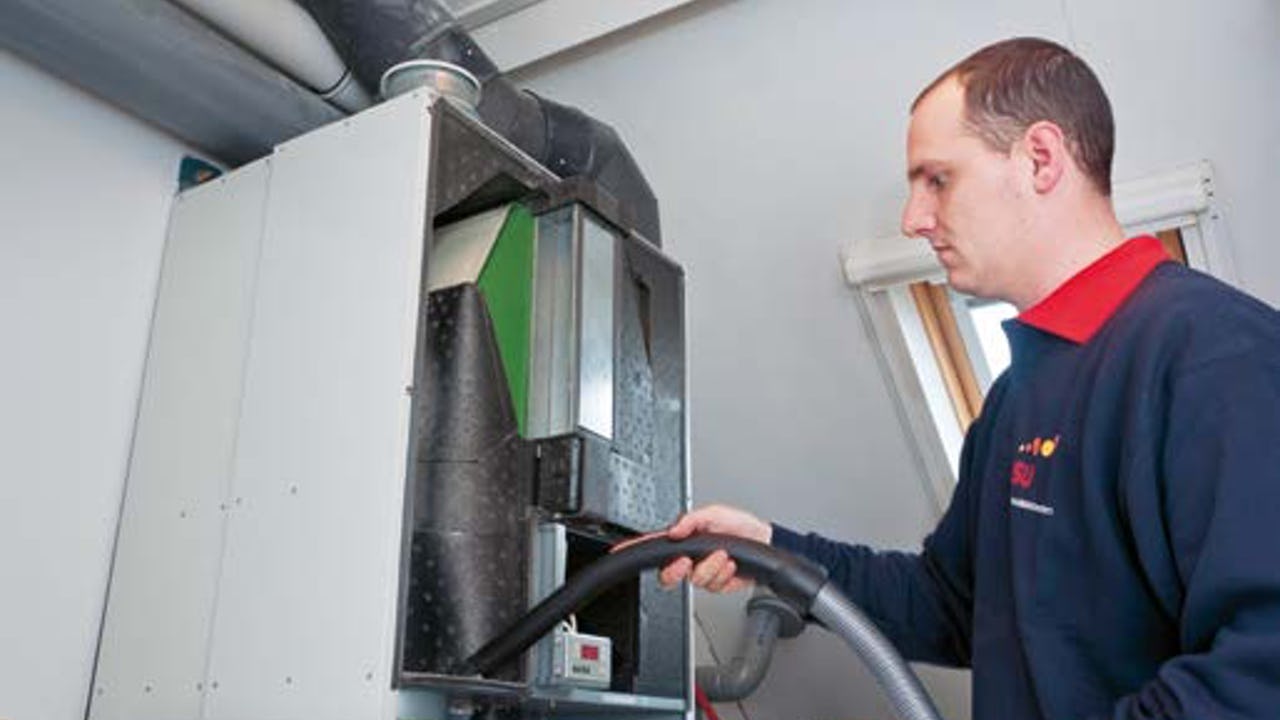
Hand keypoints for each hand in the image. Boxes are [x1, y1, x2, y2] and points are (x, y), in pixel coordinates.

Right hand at [613, 504, 771, 593]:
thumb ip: (692, 520)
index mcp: (684, 539)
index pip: (654, 544)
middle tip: (687, 561)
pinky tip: (731, 565)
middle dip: (676, 570)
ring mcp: (702, 571)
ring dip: (712, 567)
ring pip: (694, 580)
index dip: (634, 548)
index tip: (619, 550)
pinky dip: (724, 574)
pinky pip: (713, 586)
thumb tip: (674, 529)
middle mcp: (690, 557)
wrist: (764, 544)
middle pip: (667, 574)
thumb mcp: (715, 514)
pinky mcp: (717, 583)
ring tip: (724, 555)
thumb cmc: (740, 525)